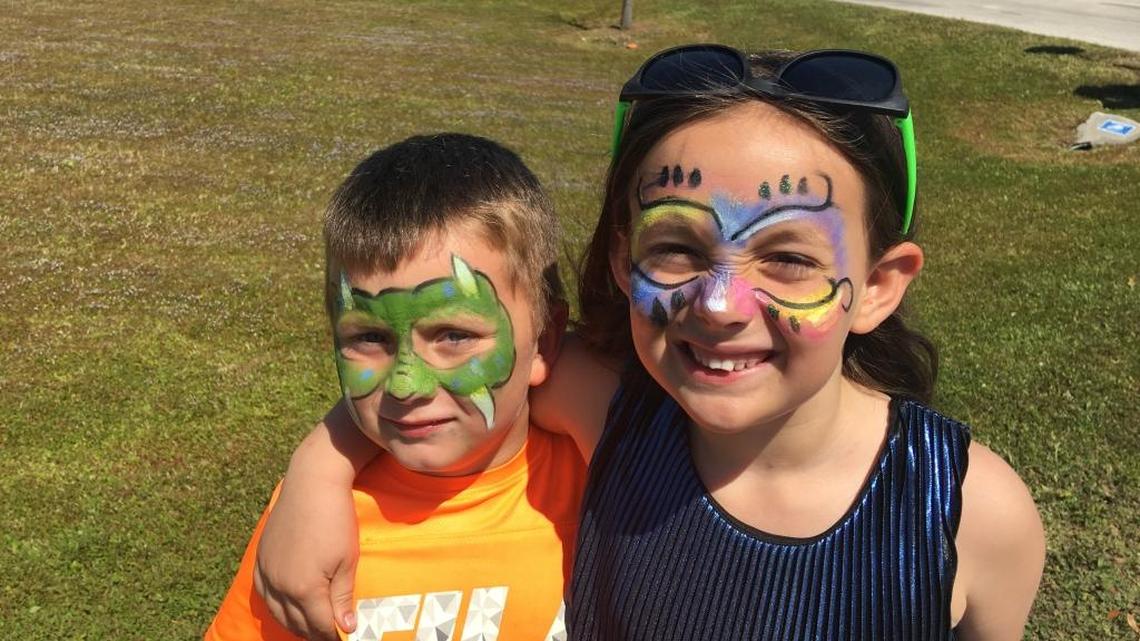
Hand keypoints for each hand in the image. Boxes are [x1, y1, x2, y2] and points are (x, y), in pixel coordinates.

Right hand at [252, 401, 376, 639]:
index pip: (318, 626)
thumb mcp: (347, 561)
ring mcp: (267, 571)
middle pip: (295, 623)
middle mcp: (280, 585)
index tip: (343, 637)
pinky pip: (264, 593)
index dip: (332, 635)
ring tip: (310, 626)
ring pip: (277, 611)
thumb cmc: (336, 520)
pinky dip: (276, 605)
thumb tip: (346, 627)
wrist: (312, 484)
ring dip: (293, 623)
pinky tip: (286, 606)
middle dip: (313, 633)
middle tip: (328, 634)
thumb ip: (343, 597)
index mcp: (304, 589)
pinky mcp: (260, 558)